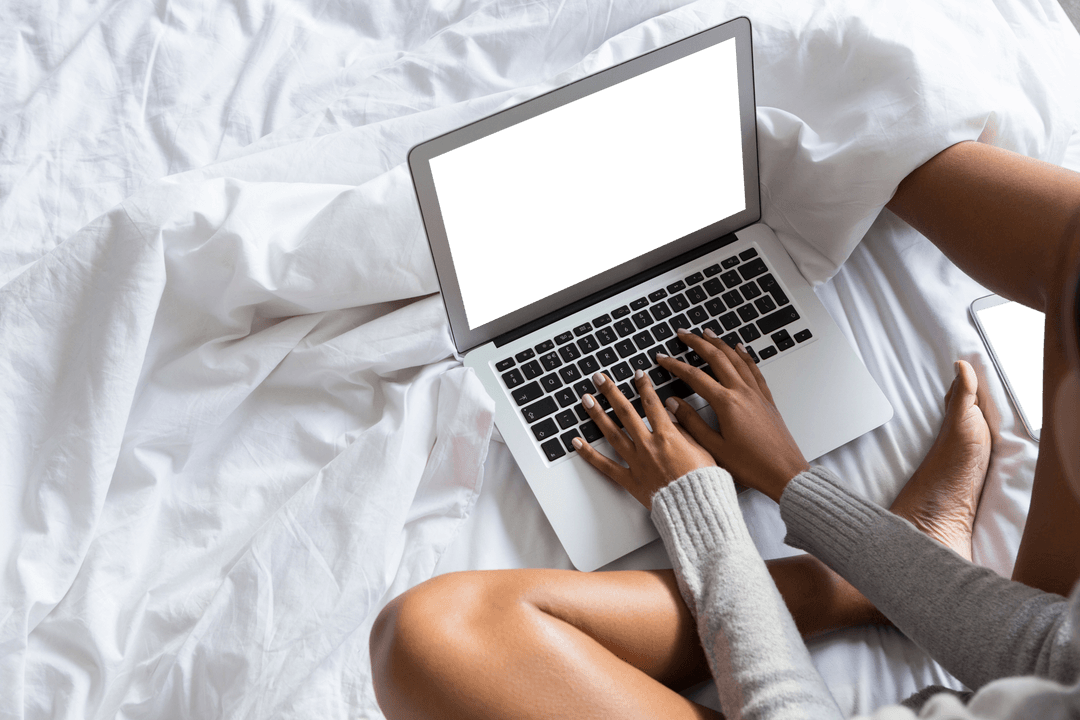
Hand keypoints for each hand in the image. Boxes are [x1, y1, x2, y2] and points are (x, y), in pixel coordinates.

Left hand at [573, 368, 715, 509]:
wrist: (695, 508)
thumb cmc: (703, 481)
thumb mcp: (702, 448)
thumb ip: (684, 429)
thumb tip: (671, 413)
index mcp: (667, 436)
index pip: (651, 403)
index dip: (643, 386)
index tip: (636, 374)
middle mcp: (648, 445)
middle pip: (625, 412)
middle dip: (611, 392)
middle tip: (599, 378)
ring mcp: (636, 462)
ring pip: (612, 433)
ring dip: (597, 415)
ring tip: (586, 400)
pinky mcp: (630, 480)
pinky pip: (605, 466)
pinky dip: (589, 454)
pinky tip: (577, 443)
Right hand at [659, 329, 809, 502]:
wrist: (784, 472)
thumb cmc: (752, 466)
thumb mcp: (715, 448)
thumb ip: (692, 423)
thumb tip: (673, 405)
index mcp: (727, 404)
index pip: (695, 376)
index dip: (676, 365)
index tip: (663, 358)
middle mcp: (743, 393)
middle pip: (717, 358)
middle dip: (698, 343)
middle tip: (683, 334)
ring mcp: (757, 394)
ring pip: (736, 358)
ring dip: (720, 343)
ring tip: (708, 333)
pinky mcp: (767, 399)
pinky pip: (754, 369)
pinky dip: (744, 355)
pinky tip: (740, 349)